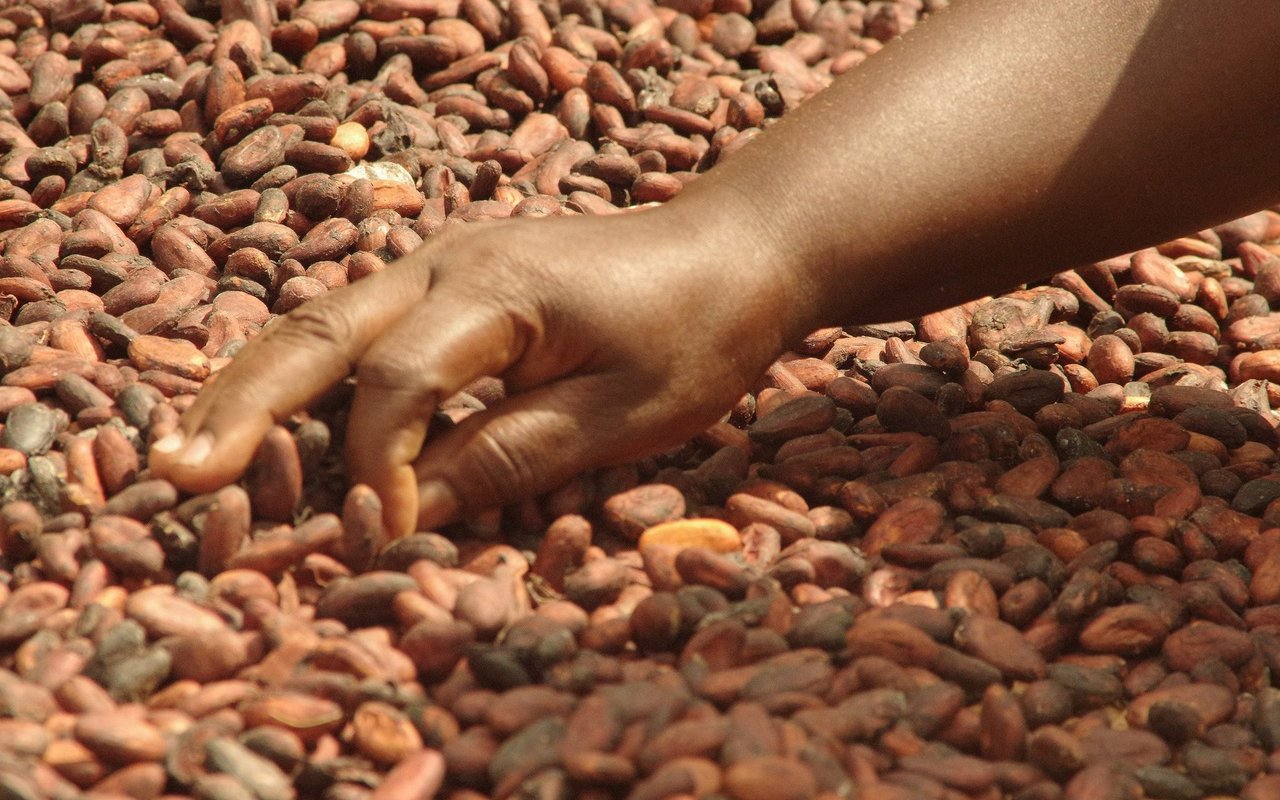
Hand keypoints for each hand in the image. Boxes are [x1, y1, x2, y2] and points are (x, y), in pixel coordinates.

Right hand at [149, 201, 796, 537]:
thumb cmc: (697, 332)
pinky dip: (302, 374)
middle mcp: (445, 261)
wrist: (732, 252)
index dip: (382, 469)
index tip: (390, 535)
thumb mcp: (624, 414)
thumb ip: (512, 456)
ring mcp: (439, 262)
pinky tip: (261, 415)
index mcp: (495, 289)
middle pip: (317, 333)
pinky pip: (352, 326)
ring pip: (317, 323)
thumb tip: (408, 509)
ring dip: (251, 388)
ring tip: (185, 451)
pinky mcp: (447, 281)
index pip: (398, 384)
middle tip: (173, 475)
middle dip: (243, 408)